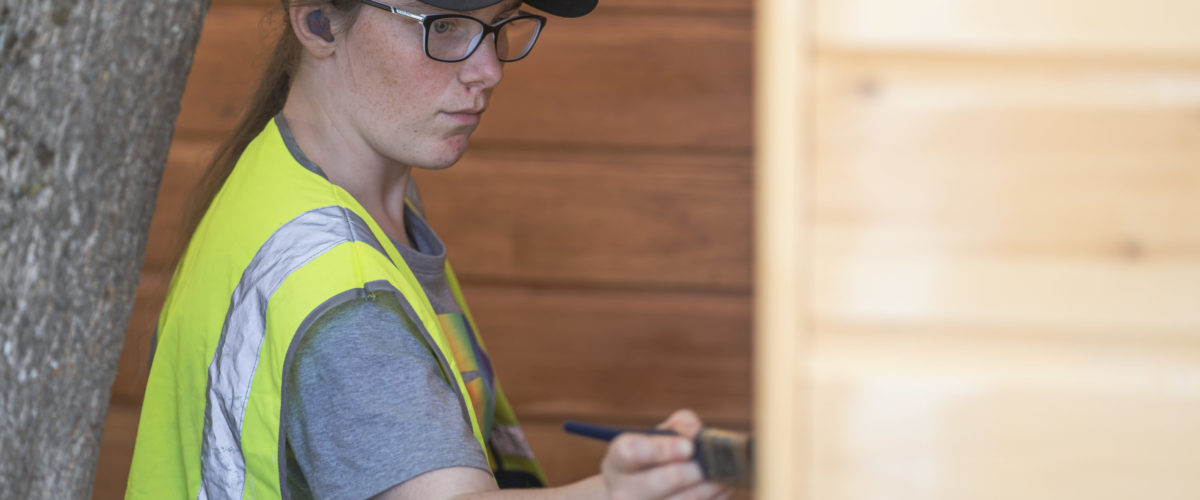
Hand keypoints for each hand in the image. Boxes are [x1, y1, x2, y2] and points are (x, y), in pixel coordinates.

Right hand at [599, 409, 732, 499]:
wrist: (637, 498)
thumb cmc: (652, 461)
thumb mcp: (657, 438)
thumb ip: (679, 425)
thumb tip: (699, 435)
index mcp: (618, 462)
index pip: (632, 452)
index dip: (663, 449)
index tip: (689, 447)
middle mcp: (623, 491)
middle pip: (662, 480)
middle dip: (694, 470)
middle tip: (715, 463)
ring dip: (710, 487)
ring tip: (726, 474)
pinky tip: (723, 488)